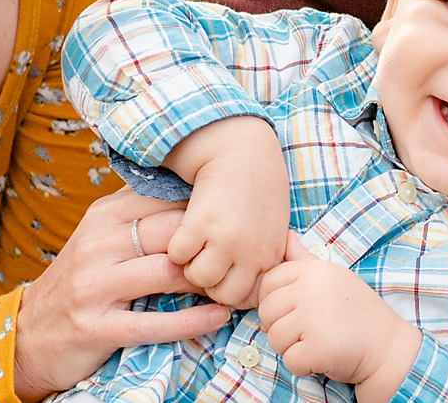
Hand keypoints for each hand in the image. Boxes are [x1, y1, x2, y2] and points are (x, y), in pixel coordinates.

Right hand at [13, 188, 234, 401]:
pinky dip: (192, 321)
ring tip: (235, 282)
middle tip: (243, 250)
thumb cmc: (81, 281)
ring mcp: (95, 287)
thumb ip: (138, 213)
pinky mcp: (97, 328)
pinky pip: (154, 323)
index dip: (203, 205)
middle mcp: (97, 246)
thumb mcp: (100, 237)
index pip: (162, 199)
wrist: (29, 335)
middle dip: (209, 241)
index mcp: (103, 217)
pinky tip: (218, 316)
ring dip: (206, 279)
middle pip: (170, 232)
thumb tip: (191, 186)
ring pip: (165, 273)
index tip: (236, 212)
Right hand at [163, 115, 290, 307]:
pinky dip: (176, 245)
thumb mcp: (271, 227)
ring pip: (198, 276)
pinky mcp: (201, 223)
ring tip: (194, 244)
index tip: (221, 274)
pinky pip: (178, 253)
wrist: (244, 150)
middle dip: (209, 281)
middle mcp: (250, 251)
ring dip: (190, 264)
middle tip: (204, 259)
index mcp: (269, 254)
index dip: (229, 288)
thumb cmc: (257, 187)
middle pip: (221, 293)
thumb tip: (245, 288)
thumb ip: (262, 257)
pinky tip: (184, 229)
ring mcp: (225, 239)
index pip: (246, 296)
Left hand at [257, 232, 422, 402]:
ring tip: (317, 342)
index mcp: (314, 270)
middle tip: (308, 330)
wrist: (387, 346)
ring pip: (274, 338)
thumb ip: (304, 258)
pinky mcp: (318, 347)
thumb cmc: (357, 312)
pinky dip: (304, 366)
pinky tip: (323, 356)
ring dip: (292, 348)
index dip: (274, 301)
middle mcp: (312, 289)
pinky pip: (289, 361)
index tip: (295, 311)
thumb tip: (285, 234)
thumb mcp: (333, 276)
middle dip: (281, 327)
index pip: (268, 281)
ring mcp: (314, 317)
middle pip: (267, 311)